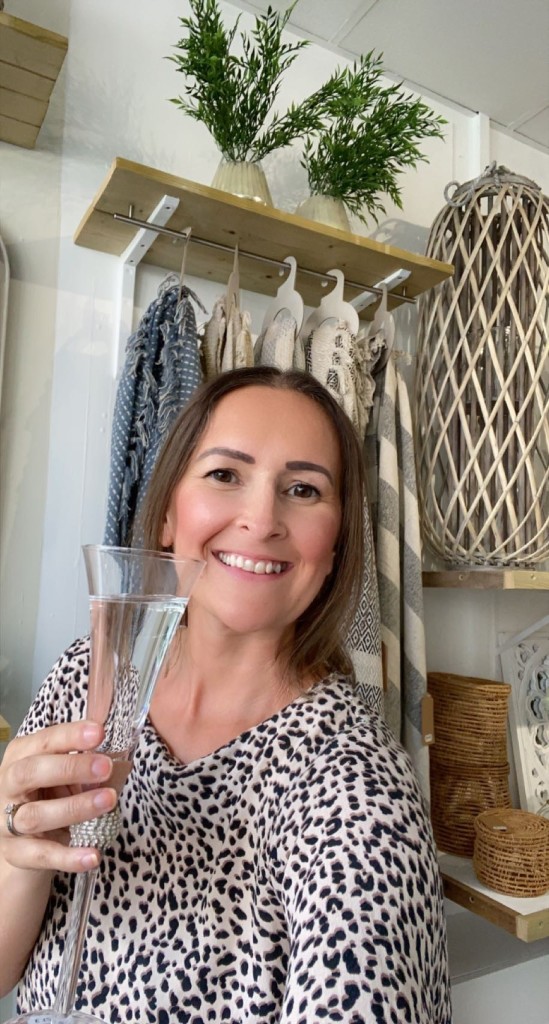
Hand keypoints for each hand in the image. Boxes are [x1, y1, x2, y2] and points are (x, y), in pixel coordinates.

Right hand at [0, 721, 116, 873]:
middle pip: (30, 773)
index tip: (99, 732)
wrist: (24, 842)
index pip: (43, 741)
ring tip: (108, 801)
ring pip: (35, 815)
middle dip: (70, 768)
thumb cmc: (48, 797)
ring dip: (75, 808)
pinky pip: (41, 855)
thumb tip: (120, 760)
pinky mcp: (15, 854)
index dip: (69, 736)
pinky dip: (69, 856)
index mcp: (20, 757)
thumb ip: (84, 766)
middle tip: (105, 767)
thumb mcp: (63, 776)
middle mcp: (7, 787)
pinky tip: (93, 855)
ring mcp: (6, 822)